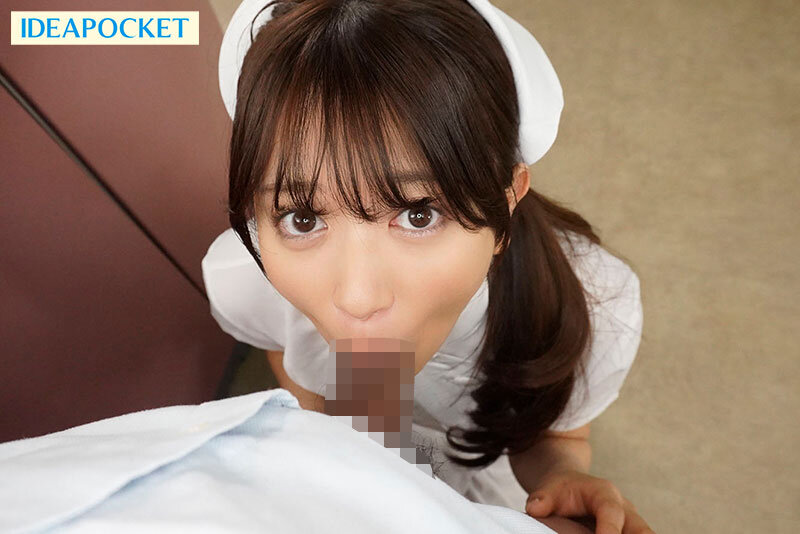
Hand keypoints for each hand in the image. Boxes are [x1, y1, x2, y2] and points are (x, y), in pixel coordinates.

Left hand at [525, 467, 654, 533]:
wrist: (570, 484)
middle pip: (641, 529)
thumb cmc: (561, 488)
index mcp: (605, 493)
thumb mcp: (549, 487)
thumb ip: (542, 497)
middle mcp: (624, 508)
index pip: (612, 513)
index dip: (609, 530)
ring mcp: (630, 524)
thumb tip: (534, 508)